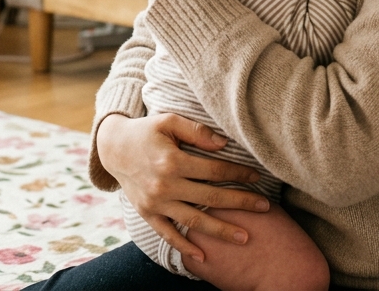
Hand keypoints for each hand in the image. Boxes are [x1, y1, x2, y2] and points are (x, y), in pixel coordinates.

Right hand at [96, 113, 270, 262]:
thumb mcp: (168, 121)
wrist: (112, 148)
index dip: (238, 173)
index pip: (214, 170)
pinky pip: (168, 234)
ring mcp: (155, 203)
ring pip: (194, 221)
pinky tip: (204, 257)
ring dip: (221, 231)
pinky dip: (185, 247)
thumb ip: (196, 131)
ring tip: (245, 237)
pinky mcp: (147, 214)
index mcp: (172, 160)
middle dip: (240, 202)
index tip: (256, 176)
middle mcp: (164, 185)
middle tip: (266, 207)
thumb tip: (224, 145)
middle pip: (211, 197)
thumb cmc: (146, 131)